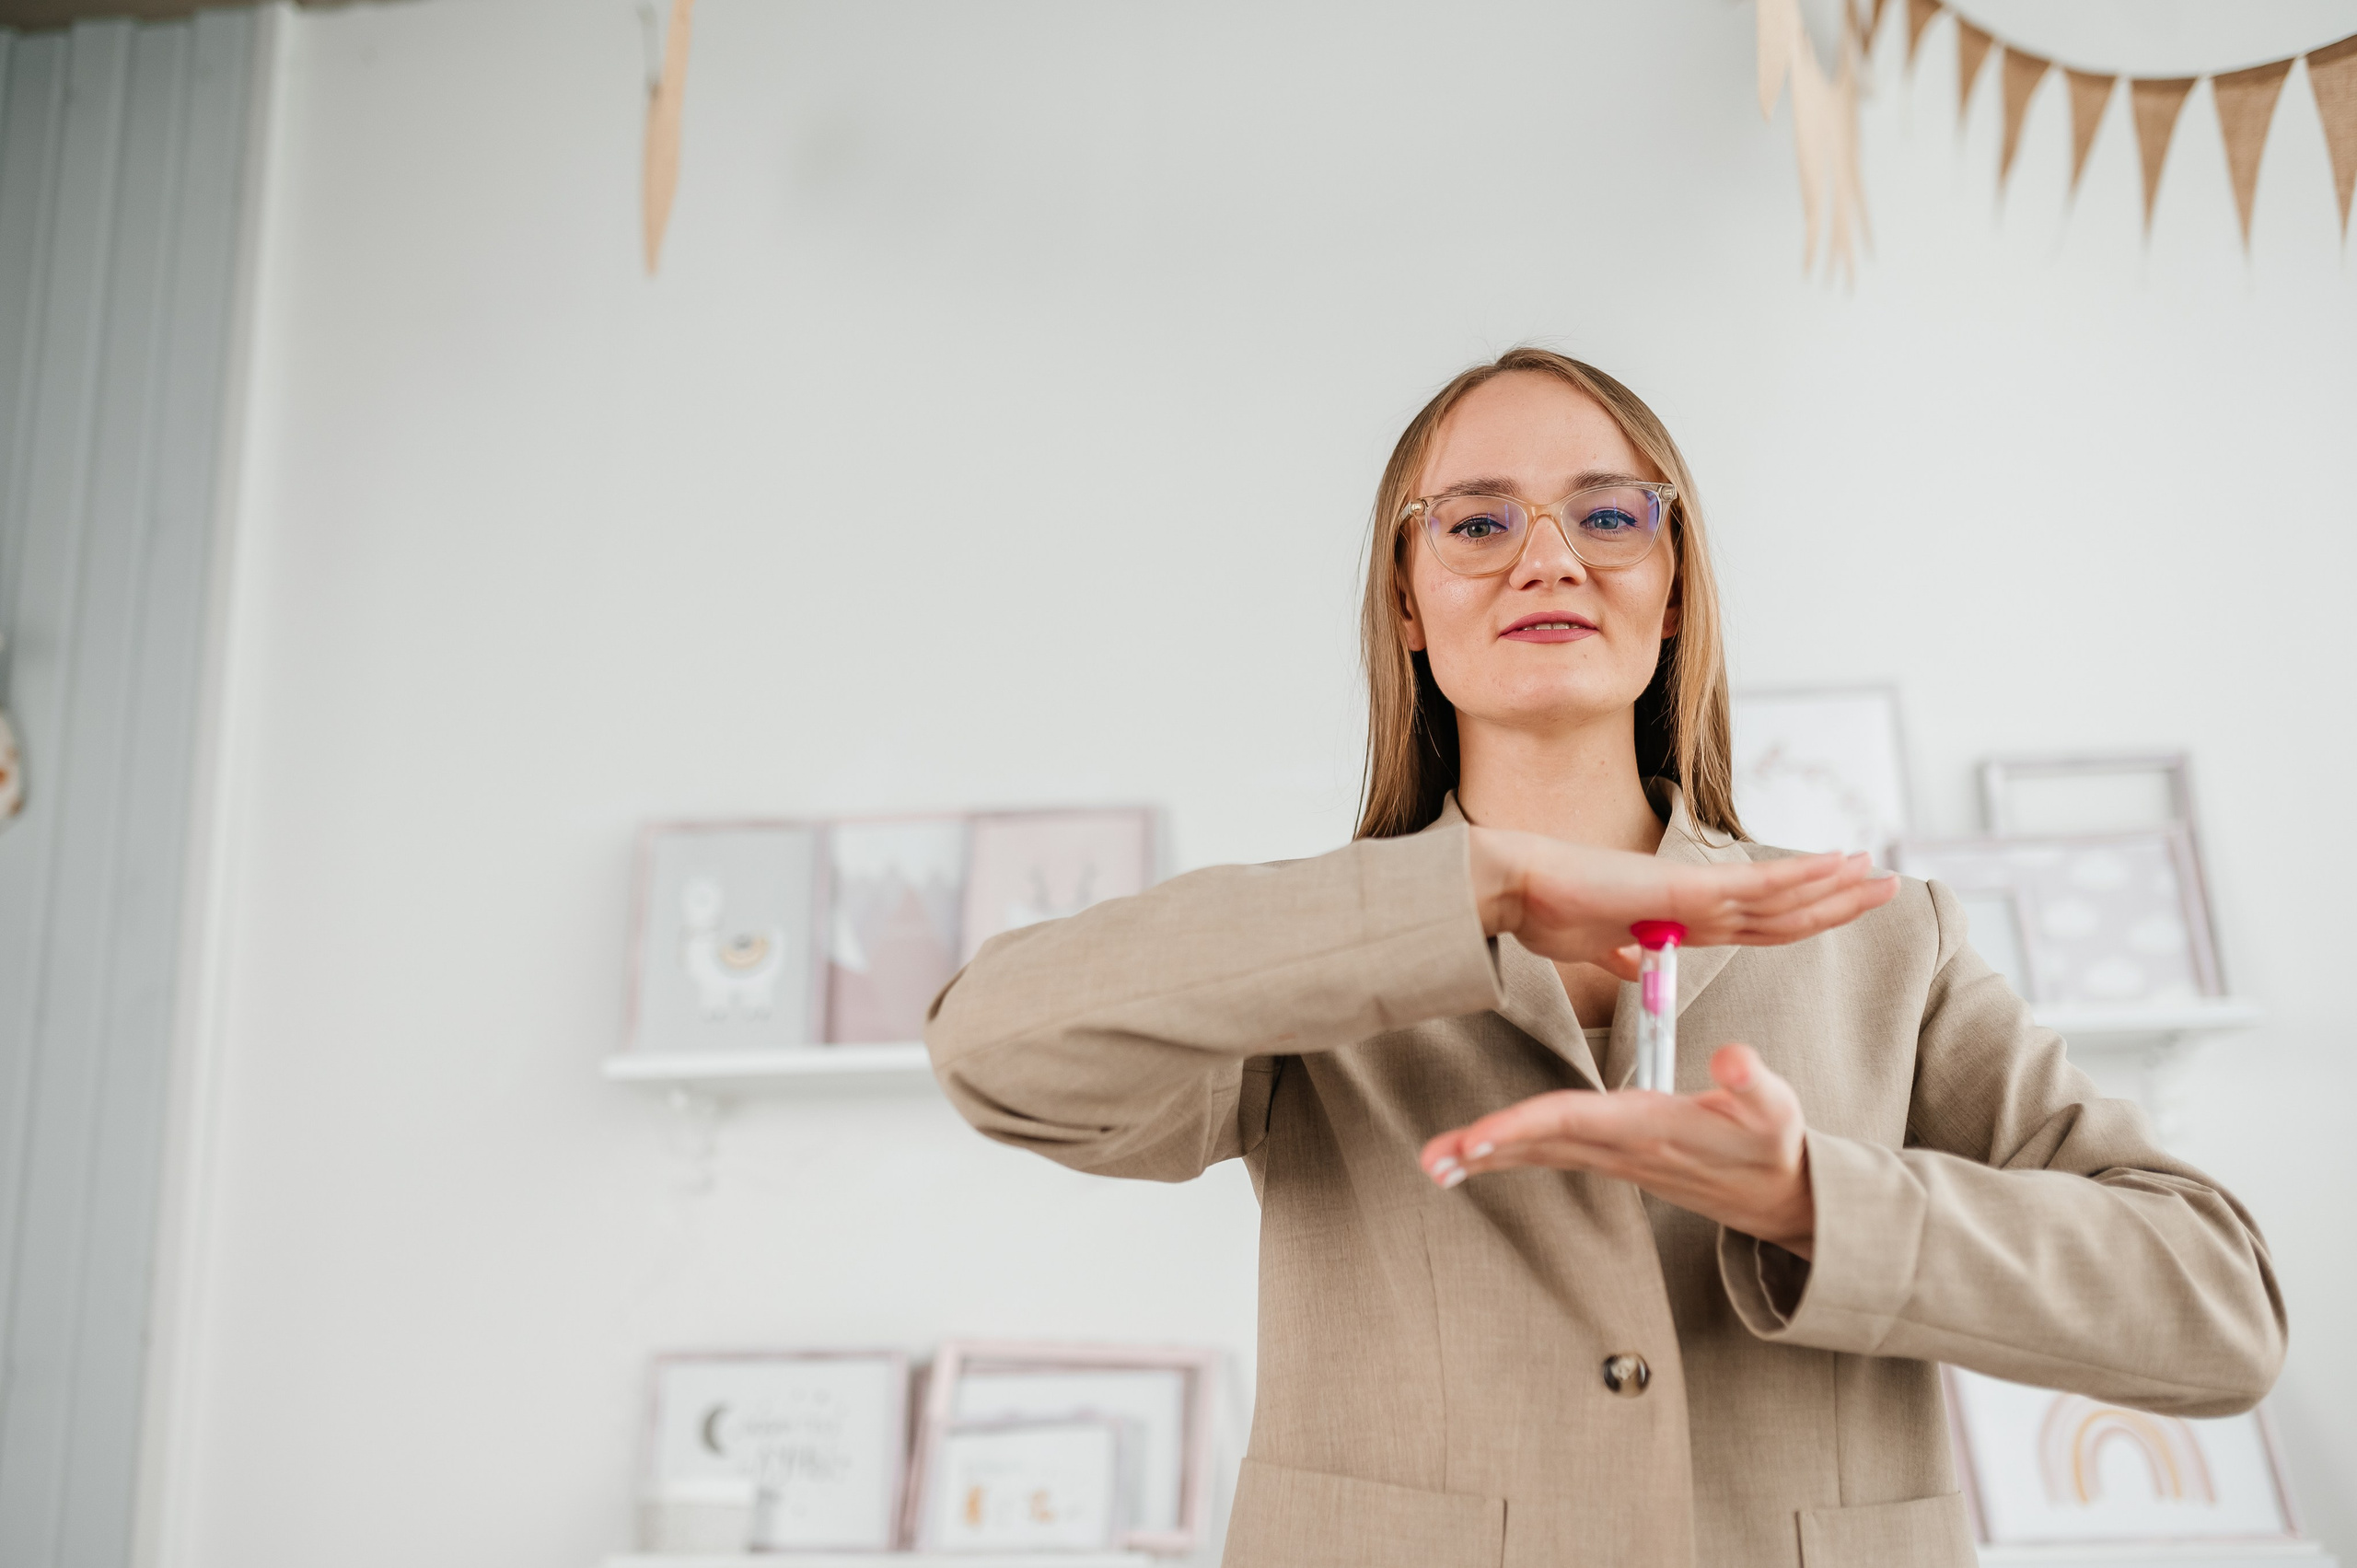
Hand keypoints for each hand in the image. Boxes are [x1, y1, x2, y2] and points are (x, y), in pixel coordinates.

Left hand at [1418, 1043, 1815, 1256]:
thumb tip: (1735, 1059)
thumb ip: (1753, 1083)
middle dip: (1483, 1148)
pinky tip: (1470, 1154)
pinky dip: (1505, 1152)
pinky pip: (1547, 1153)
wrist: (1778, 1197)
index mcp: (1648, 1127)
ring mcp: (1611, 1157)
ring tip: (1431, 1161)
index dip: (1524, 1125)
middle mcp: (1619, 1147)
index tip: (1477, 1138)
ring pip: (1536, 1152)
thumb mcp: (1777, 1109)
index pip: (1574, 1123)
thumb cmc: (1773, 1143)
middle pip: (1538, 1143)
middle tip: (1428, 1159)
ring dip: (1483, 1154)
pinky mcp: (1610, 1156)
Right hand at [1468, 827, 1893, 980]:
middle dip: (1838, 897)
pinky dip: (1803, 874)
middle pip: (1784, 907)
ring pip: (1783, 894)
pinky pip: (1758, 884)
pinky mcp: (1684, 887)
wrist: (1515, 885)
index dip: (1803, 915)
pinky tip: (1839, 865)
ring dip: (1837, 885)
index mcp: (1681, 919)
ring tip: (1881, 874)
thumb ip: (1620, 957)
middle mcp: (1697, 901)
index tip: (1839, 905)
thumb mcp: (1591, 948)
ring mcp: (1694, 891)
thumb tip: (1630, 966)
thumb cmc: (1544, 912)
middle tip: (1886, 882)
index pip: (1759, 922)